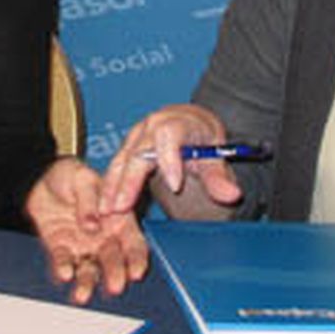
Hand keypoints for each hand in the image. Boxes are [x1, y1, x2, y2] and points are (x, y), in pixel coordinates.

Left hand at [25, 157, 148, 304]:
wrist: (41, 179)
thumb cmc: (70, 175)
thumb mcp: (83, 178)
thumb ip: (90, 199)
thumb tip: (92, 224)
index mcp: (118, 219)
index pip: (133, 243)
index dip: (136, 258)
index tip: (136, 272)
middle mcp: (104, 237)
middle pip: (113, 260)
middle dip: (115, 274)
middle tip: (115, 286)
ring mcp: (83, 246)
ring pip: (89, 268)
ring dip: (88, 283)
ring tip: (83, 294)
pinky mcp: (62, 249)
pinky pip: (64, 261)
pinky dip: (64, 269)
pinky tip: (65, 273)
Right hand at [98, 104, 242, 216]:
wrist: (190, 123)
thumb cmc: (201, 136)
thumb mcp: (214, 153)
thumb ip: (219, 176)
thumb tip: (231, 194)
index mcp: (176, 122)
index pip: (169, 136)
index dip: (170, 160)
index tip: (175, 184)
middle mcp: (151, 126)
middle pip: (138, 151)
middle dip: (129, 180)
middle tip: (122, 206)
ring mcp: (136, 137)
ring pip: (121, 160)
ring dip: (112, 186)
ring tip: (105, 210)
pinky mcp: (127, 149)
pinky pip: (115, 166)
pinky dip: (108, 187)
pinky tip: (103, 206)